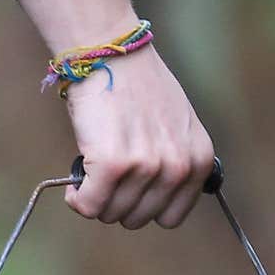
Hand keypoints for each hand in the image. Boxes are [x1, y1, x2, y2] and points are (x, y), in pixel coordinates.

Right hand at [59, 49, 217, 230]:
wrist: (111, 54)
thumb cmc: (138, 87)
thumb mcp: (177, 126)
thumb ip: (174, 162)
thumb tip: (150, 199)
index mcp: (198, 160)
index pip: (171, 217)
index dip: (144, 206)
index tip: (129, 190)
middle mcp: (177, 167)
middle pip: (138, 219)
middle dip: (116, 202)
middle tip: (105, 175)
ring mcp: (146, 167)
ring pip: (111, 214)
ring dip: (95, 198)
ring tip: (92, 170)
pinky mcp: (112, 165)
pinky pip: (88, 205)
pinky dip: (76, 198)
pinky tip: (76, 181)